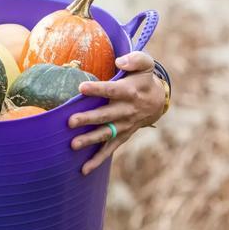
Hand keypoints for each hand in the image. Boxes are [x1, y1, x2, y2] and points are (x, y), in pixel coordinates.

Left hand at [67, 50, 166, 174]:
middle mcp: (127, 111)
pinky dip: (97, 160)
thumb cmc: (143, 79)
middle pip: (105, 115)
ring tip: (73, 144)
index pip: (112, 90)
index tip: (81, 87)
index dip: (98, 89)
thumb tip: (119, 60)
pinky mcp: (122, 136)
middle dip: (88, 119)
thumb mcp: (145, 64)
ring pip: (105, 134)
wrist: (158, 101)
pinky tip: (83, 170)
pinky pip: (109, 150)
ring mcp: (124, 126)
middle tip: (70, 122)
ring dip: (90, 140)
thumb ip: (135, 59)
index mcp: (130, 92)